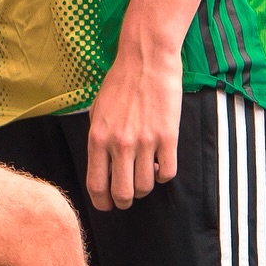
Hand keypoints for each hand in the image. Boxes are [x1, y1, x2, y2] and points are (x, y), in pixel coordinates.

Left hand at [85, 27, 182, 210]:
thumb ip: (98, 139)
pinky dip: (164, 174)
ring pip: (146, 187)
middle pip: (122, 194)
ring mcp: (145, 143)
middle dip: (124, 201)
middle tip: (127, 197)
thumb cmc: (120, 82)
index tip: (107, 205)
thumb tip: (102, 165)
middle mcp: (119, 144)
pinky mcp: (168, 138)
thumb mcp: (97, 110)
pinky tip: (160, 163)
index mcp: (97, 138)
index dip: (102, 202)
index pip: (96, 184)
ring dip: (145, 186)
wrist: (146, 60)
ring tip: (144, 174)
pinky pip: (168, 173)